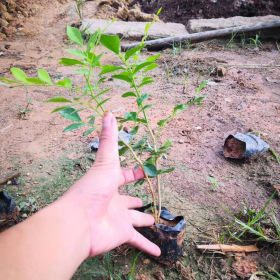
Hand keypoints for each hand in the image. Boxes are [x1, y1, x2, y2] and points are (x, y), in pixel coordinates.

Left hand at [66, 111, 160, 256]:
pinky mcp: (122, 235)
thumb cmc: (92, 189)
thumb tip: (109, 112)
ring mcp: (118, 219)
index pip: (124, 177)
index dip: (134, 174)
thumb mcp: (106, 161)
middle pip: (129, 201)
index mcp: (110, 184)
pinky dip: (148, 247)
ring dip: (143, 222)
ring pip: (135, 221)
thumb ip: (109, 138)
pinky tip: (158, 253)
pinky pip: (138, 242)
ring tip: (153, 222)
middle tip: (146, 201)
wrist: (78, 222)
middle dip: (137, 201)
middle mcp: (114, 202)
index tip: (144, 172)